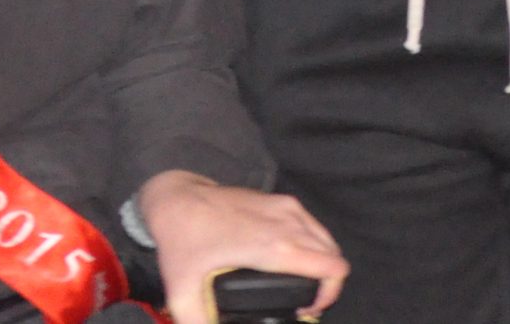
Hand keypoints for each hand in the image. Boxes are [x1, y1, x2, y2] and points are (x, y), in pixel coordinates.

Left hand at [136, 169, 347, 323]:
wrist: (175, 198)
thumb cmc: (182, 241)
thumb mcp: (183, 291)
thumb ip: (198, 323)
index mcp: (274, 246)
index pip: (333, 269)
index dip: (328, 297)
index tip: (305, 309)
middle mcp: (288, 223)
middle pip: (335, 258)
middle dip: (327, 285)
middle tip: (302, 302)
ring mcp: (286, 207)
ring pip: (327, 241)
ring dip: (323, 265)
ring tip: (301, 284)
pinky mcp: (280, 200)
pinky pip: (313, 226)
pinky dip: (314, 246)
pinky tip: (295, 261)